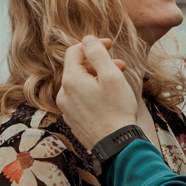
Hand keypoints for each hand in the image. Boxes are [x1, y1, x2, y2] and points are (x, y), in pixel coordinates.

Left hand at [57, 36, 140, 150]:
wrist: (117, 145)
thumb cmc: (117, 110)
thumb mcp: (111, 76)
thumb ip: (98, 54)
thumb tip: (87, 40)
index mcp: (70, 80)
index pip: (74, 51)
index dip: (93, 44)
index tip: (110, 45)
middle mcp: (63, 94)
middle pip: (78, 68)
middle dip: (99, 63)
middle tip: (121, 66)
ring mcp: (67, 109)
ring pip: (80, 85)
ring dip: (97, 78)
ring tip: (117, 84)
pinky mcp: (73, 120)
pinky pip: (80, 99)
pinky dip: (93, 93)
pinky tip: (109, 99)